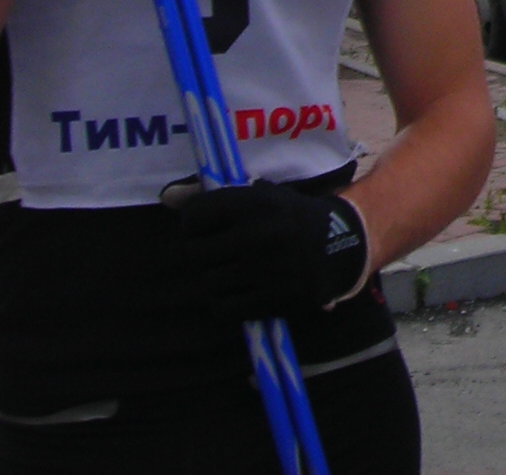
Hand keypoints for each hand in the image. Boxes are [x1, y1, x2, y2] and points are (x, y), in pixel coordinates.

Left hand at [171, 181, 371, 319]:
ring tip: (236, 269)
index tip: (209, 225)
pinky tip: (242, 288)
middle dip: (205, 251)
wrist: (340, 246)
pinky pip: (223, 307)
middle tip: (223, 249)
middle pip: (196, 252)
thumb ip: (214, 199)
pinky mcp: (271, 299)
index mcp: (255, 204)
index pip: (193, 217)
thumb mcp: (259, 197)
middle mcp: (258, 236)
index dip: (196, 223)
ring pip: (208, 281)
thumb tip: (165, 197)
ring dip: (217, 277)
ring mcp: (264, 270)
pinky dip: (226, 300)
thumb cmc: (291, 217)